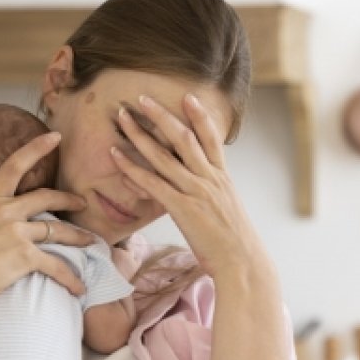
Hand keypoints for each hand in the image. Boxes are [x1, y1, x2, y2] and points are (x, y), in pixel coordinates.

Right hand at [0, 132, 91, 306]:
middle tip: (83, 201)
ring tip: (90, 242)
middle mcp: (6, 211)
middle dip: (69, 199)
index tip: (56, 136)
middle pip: (47, 198)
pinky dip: (70, 277)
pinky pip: (56, 266)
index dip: (37, 148)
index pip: (15, 165)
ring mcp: (17, 233)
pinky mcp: (26, 257)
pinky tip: (80, 287)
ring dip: (77, 237)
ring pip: (58, 231)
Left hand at [110, 94, 271, 282]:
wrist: (242, 262)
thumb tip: (201, 188)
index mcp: (222, 178)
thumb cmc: (234, 243)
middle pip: (183, 138)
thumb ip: (212, 194)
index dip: (199, 116)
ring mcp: (196, 192)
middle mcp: (209, 179)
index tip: (187, 97)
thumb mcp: (227, 210)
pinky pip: (153, 183)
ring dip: (140, 134)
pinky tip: (117, 155)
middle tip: (142, 98)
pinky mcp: (183, 208)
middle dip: (162, 115)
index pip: (211, 138)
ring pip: (164, 156)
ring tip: (123, 117)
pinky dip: (132, 167)